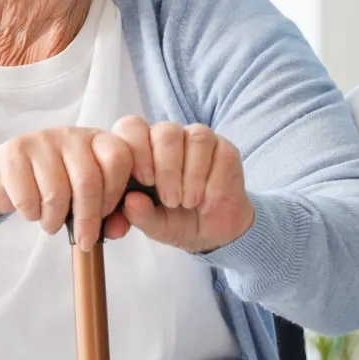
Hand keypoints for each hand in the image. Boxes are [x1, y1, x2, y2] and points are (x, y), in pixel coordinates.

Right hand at [0, 126, 134, 249]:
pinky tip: (33, 211)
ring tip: (52, 223)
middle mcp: (72, 134)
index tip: (108, 214)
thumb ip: (110, 215)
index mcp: (97, 140)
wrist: (8, 176)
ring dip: (55, 220)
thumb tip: (117, 230)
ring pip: (57, 192)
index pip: (119, 157)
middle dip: (88, 218)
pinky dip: (32, 214)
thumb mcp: (87, 197)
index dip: (117, 191)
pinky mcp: (15, 152)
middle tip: (84, 240)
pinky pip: (28, 196)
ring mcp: (42, 140)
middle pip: (88, 180)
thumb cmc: (56, 187)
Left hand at [110, 116, 254, 253]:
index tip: (145, 181)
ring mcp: (200, 140)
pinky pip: (222, 155)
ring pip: (197, 139)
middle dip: (168, 169)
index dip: (138, 150)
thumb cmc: (175, 220)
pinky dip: (214, 184)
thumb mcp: (154, 225)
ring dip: (193, 176)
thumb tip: (131, 200)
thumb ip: (140, 215)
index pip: (133, 127)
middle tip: (171, 201)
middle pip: (167, 132)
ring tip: (189, 203)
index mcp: (144, 148)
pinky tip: (207, 204)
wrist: (212, 232)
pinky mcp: (226, 151)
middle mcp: (171, 137)